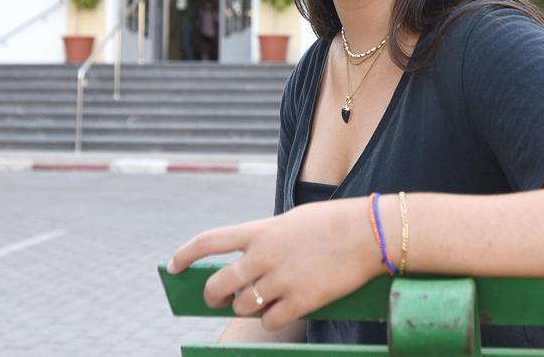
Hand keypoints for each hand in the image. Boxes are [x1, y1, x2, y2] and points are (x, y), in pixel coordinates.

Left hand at [167, 197, 385, 330]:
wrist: (370, 233)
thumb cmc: (334, 224)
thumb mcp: (292, 222)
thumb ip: (266, 239)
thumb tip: (246, 266)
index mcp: (261, 230)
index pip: (209, 241)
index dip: (185, 254)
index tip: (173, 265)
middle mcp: (264, 255)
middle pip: (218, 284)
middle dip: (212, 296)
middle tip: (216, 299)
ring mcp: (281, 280)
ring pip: (242, 306)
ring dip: (245, 308)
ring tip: (257, 303)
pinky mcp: (301, 301)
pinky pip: (270, 321)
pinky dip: (270, 319)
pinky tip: (280, 312)